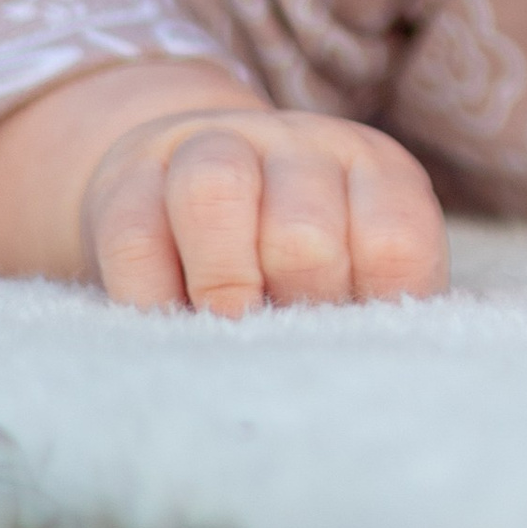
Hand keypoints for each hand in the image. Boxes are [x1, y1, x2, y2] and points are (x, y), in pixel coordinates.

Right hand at [80, 100, 450, 316]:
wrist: (189, 183)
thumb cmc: (292, 258)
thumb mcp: (352, 268)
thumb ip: (371, 309)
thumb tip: (380, 382)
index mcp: (373, 170)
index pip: (394, 242)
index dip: (367, 315)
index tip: (344, 350)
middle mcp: (299, 144)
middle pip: (303, 231)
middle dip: (291, 309)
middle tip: (281, 348)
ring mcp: (212, 145)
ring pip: (214, 191)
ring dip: (219, 283)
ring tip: (225, 333)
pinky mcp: (132, 175)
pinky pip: (133, 232)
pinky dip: (149, 295)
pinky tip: (165, 321)